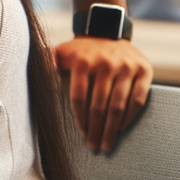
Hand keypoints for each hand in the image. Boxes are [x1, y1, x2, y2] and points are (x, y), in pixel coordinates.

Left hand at [54, 36, 153, 152]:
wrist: (108, 33)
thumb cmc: (81, 52)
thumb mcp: (61, 52)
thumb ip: (46, 63)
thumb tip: (34, 73)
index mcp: (83, 61)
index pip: (79, 98)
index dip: (80, 120)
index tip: (82, 135)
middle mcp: (106, 63)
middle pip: (99, 105)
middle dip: (96, 130)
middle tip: (94, 146)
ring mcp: (127, 66)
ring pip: (118, 105)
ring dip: (112, 129)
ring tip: (107, 144)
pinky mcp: (144, 70)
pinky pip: (138, 99)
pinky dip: (130, 117)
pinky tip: (122, 129)